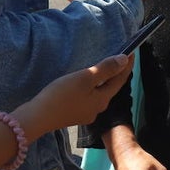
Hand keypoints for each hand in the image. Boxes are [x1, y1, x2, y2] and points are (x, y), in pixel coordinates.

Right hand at [13, 54, 134, 140]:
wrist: (37, 118)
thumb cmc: (62, 95)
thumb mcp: (85, 78)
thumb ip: (105, 69)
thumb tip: (125, 60)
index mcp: (103, 99)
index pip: (120, 80)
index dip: (127, 65)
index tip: (132, 52)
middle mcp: (97, 109)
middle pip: (111, 87)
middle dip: (117, 73)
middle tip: (121, 58)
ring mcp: (85, 113)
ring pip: (100, 93)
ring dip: (104, 80)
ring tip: (104, 68)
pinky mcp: (74, 114)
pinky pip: (89, 97)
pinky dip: (93, 87)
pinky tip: (86, 83)